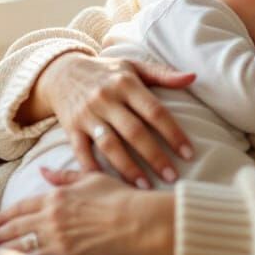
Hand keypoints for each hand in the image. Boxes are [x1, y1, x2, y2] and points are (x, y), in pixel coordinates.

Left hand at [0, 169, 174, 254]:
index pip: (23, 206)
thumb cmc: (120, 197)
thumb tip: (43, 170)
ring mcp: (57, 239)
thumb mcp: (91, 178)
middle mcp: (52, 217)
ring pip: (21, 246)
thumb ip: (64, 176)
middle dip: (0, 233)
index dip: (7, 214)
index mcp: (57, 196)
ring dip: (5, 249)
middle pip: (16, 227)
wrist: (139, 221)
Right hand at [33, 52, 196, 185]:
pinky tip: (107, 185)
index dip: (173, 133)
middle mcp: (106, 99)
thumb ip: (162, 74)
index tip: (188, 154)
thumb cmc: (106, 72)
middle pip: (134, 131)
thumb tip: (193, 77)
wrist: (61, 72)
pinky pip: (82, 152)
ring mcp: (87, 115)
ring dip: (128, 168)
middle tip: (172, 177)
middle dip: (154, 156)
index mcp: (126, 83)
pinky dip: (92, 169)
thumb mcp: (133, 67)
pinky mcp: (71, 128)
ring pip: (110, 145)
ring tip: (145, 187)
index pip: (154, 111)